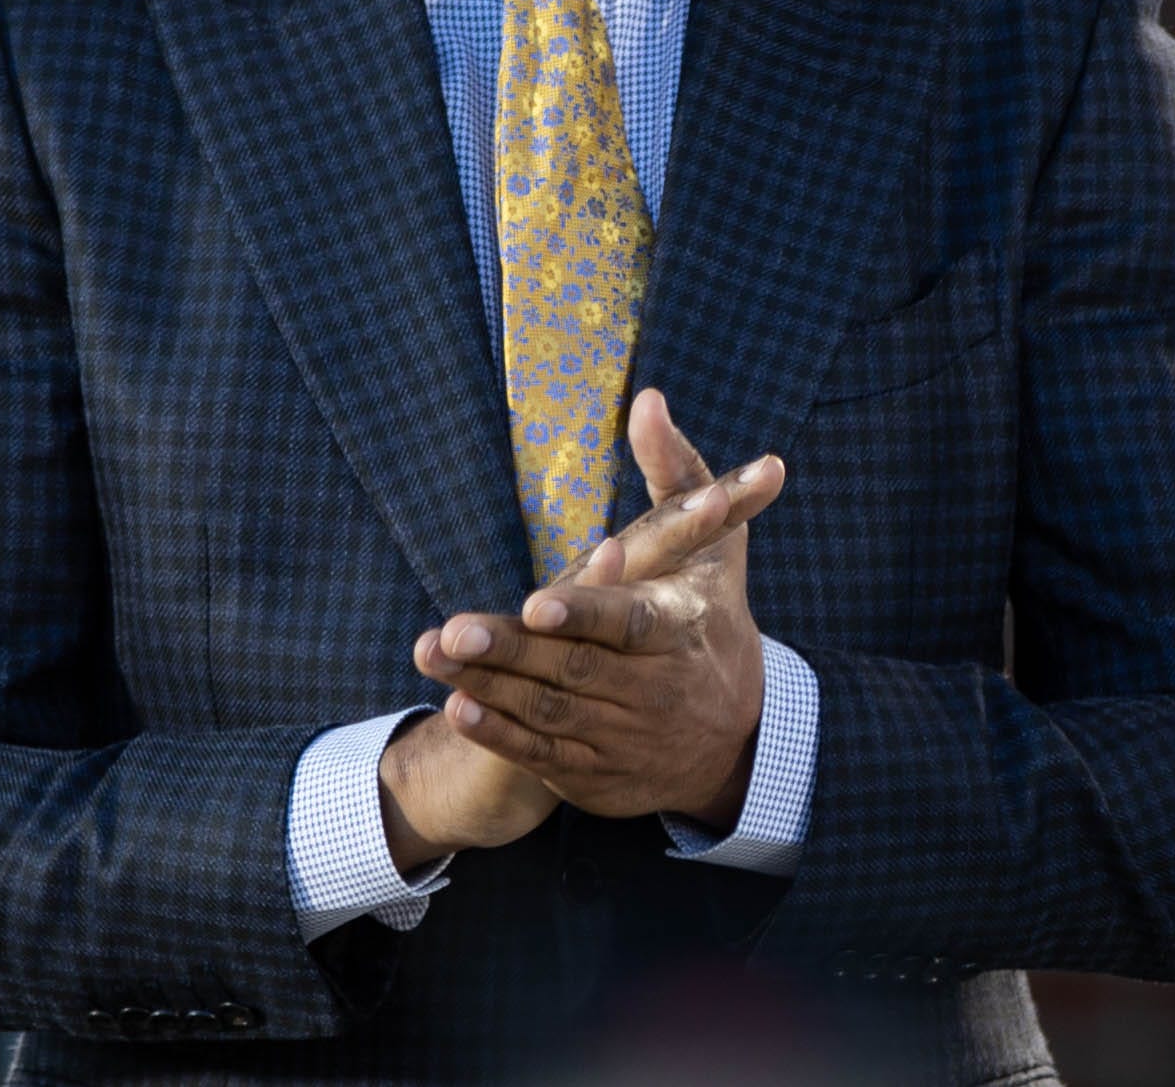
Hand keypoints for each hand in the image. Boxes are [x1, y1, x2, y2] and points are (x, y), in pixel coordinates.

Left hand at [416, 389, 783, 826]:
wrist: (739, 736)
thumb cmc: (712, 617)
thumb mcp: (711, 544)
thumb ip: (675, 469)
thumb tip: (648, 400)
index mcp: (681, 628)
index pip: (629, 622)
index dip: (584, 614)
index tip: (537, 604)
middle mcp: (658, 690)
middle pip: (575, 670)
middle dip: (509, 651)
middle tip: (451, 630)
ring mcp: (629, 739)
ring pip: (552, 713)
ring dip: (490, 689)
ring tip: (435, 659)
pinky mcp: (602, 775)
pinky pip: (546, 756)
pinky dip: (502, 735)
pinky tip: (460, 707)